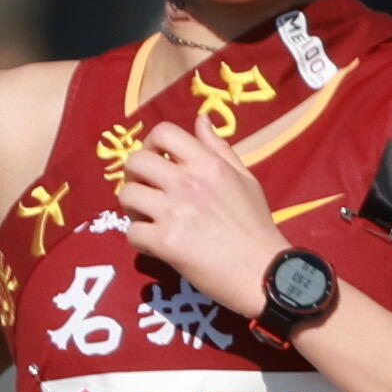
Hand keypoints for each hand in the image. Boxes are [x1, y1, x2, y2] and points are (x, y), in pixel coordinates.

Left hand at [109, 119, 288, 319]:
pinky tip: (155, 245)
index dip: (150, 143)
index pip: (163, 132)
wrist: (264, 272)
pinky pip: (132, 232)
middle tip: (145, 191)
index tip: (155, 160)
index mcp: (208, 164)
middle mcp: (188, 182)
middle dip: (134, 175)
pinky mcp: (166, 242)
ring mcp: (174, 212)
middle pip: (135, 161)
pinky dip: (139, 240)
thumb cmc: (256, 226)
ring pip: (127, 195)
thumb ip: (219, 149)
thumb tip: (200, 119)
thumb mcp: (245, 178)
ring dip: (132, 208)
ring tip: (147, 218)